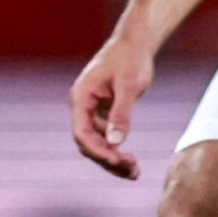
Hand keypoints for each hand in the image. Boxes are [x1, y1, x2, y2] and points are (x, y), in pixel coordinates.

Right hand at [69, 33, 154, 179]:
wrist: (136, 43)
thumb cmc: (131, 58)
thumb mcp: (129, 85)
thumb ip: (121, 113)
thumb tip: (116, 143)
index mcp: (81, 96)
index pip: (82, 132)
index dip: (97, 150)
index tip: (117, 161)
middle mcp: (82, 106)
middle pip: (88, 142)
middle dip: (108, 159)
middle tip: (132, 170)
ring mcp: (92, 111)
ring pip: (98, 143)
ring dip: (113, 159)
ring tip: (135, 173)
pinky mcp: (103, 113)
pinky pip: (106, 137)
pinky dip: (117, 150)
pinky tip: (131, 164)